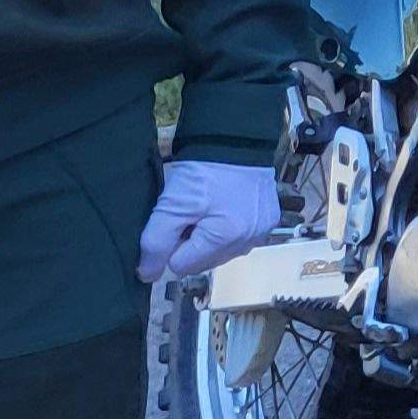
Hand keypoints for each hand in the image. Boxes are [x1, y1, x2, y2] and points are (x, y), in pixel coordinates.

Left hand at [137, 160, 277, 282]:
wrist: (237, 142)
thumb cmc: (203, 173)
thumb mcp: (171, 205)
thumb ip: (155, 242)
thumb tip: (147, 276)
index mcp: (225, 238)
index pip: (181, 266)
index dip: (172, 245)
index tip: (177, 222)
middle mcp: (249, 242)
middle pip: (203, 263)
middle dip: (192, 245)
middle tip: (192, 215)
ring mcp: (262, 233)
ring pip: (221, 255)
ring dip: (210, 241)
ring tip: (211, 211)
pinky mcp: (269, 223)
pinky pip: (239, 242)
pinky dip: (228, 233)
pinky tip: (227, 211)